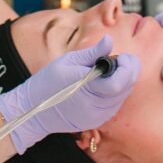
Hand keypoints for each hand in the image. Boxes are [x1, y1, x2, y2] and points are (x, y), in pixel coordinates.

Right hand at [0, 35, 139, 153]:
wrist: (33, 111)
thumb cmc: (47, 82)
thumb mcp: (67, 61)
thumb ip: (92, 53)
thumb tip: (109, 40)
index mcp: (87, 88)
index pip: (119, 81)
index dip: (127, 67)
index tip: (123, 55)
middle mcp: (95, 106)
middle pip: (126, 88)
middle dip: (129, 70)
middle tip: (122, 59)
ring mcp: (97, 117)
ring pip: (123, 96)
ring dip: (123, 81)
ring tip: (111, 69)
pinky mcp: (97, 122)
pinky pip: (114, 104)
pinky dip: (116, 92)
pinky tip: (105, 83)